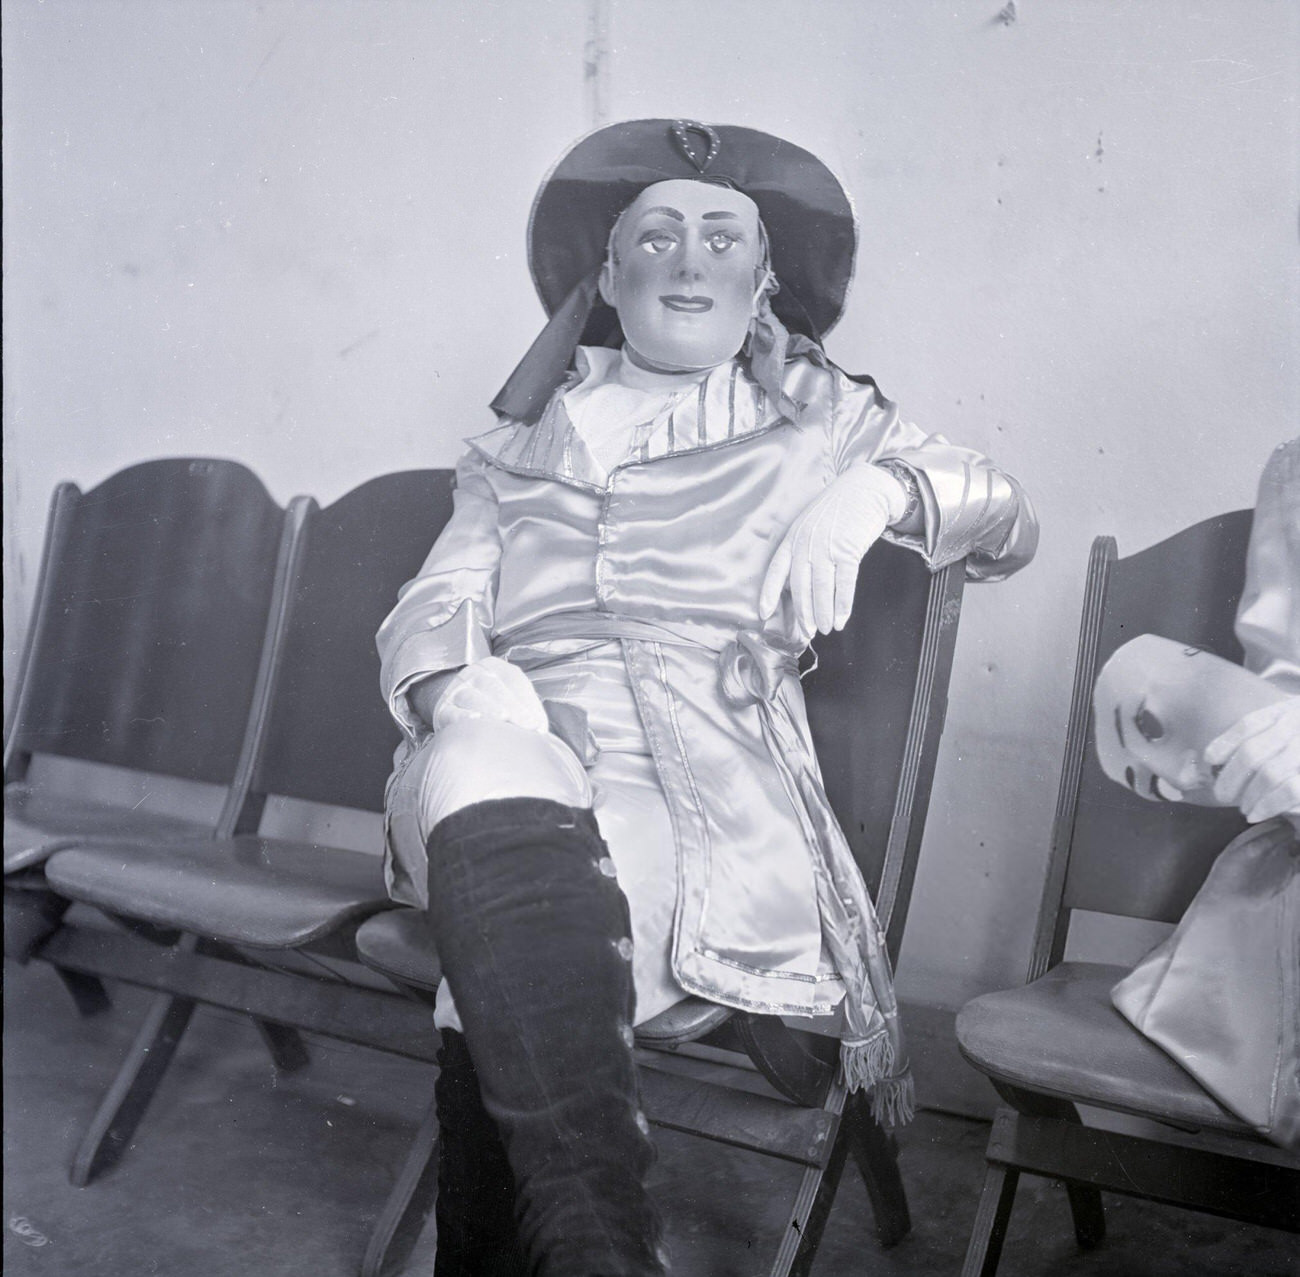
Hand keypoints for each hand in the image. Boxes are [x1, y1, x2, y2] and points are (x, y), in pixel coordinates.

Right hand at [426, 657, 549, 734]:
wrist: (456, 704)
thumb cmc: (493, 704)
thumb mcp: (510, 697)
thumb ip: (527, 708)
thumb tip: (541, 729)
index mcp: (494, 667)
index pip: (513, 679)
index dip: (527, 701)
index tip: (537, 723)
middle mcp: (474, 674)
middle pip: (494, 687)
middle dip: (513, 707)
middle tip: (527, 726)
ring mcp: (456, 690)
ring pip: (472, 697)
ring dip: (489, 708)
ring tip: (504, 719)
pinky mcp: (443, 709)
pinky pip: (452, 711)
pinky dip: (462, 717)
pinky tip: (475, 721)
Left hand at [759, 463, 907, 639]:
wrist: (865, 489)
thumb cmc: (837, 510)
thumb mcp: (810, 524)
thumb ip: (802, 550)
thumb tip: (798, 584)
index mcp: (793, 538)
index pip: (776, 570)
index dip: (769, 593)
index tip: (763, 613)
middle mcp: (806, 543)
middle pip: (800, 586)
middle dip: (802, 613)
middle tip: (806, 632)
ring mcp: (827, 546)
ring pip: (821, 589)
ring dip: (823, 613)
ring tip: (825, 629)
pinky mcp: (849, 549)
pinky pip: (844, 584)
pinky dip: (842, 605)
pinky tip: (841, 619)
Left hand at [1204, 696, 1299, 822]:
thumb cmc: (1297, 748)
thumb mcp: (1285, 729)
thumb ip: (1256, 736)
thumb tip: (1210, 760)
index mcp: (1288, 711)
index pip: (1249, 725)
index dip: (1224, 744)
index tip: (1208, 760)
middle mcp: (1299, 726)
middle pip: (1252, 752)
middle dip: (1230, 777)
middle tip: (1222, 794)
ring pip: (1269, 775)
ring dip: (1248, 795)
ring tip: (1242, 807)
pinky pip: (1289, 791)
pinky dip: (1268, 805)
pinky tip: (1256, 813)